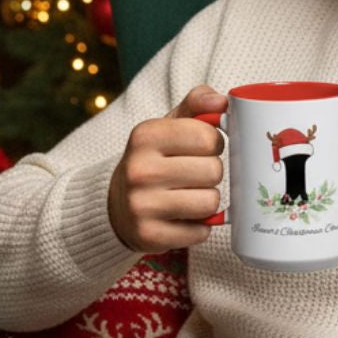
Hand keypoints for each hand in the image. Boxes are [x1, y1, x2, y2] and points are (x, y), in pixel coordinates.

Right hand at [108, 85, 226, 251]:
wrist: (115, 204)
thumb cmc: (153, 159)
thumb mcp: (168, 125)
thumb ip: (197, 103)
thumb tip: (222, 101)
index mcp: (145, 136)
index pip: (208, 137)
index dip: (214, 142)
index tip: (202, 147)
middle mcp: (139, 170)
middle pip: (213, 170)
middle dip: (212, 172)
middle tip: (195, 173)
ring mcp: (141, 206)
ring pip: (210, 202)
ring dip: (208, 199)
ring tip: (190, 194)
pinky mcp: (149, 236)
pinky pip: (201, 231)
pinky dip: (199, 225)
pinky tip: (183, 217)